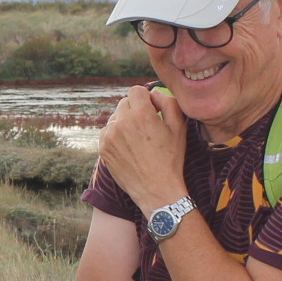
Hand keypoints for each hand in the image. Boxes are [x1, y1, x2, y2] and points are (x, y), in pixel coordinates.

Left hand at [98, 84, 189, 211]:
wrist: (157, 190)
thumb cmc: (171, 159)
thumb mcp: (179, 127)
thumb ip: (168, 102)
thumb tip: (154, 94)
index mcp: (141, 114)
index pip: (136, 90)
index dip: (146, 98)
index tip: (152, 110)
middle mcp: (121, 122)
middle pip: (124, 103)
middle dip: (135, 110)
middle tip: (146, 126)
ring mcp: (109, 136)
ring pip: (115, 118)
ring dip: (124, 123)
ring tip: (138, 140)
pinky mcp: (103, 148)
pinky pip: (107, 132)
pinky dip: (116, 135)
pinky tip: (129, 148)